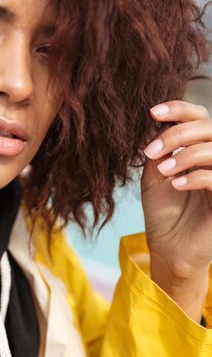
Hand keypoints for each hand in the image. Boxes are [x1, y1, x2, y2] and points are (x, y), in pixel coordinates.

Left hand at [141, 100, 211, 321]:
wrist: (170, 248)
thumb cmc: (163, 212)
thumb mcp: (155, 175)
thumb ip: (160, 148)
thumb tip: (161, 119)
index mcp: (200, 148)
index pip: (198, 116)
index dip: (178, 109)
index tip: (152, 113)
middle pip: (208, 126)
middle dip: (176, 134)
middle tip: (150, 152)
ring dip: (186, 154)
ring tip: (163, 170)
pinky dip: (198, 176)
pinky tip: (177, 185)